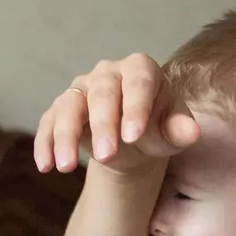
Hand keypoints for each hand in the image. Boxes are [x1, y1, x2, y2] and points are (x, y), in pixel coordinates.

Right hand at [35, 53, 200, 174]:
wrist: (134, 141)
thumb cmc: (158, 129)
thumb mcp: (172, 132)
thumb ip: (180, 130)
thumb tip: (191, 132)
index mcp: (141, 69)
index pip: (139, 82)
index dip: (135, 108)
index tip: (134, 137)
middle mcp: (108, 73)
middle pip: (102, 94)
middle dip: (102, 125)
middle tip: (106, 156)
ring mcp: (82, 88)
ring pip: (69, 106)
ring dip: (65, 136)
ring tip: (66, 166)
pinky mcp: (61, 107)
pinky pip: (48, 122)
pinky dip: (45, 143)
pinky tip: (46, 166)